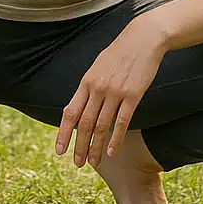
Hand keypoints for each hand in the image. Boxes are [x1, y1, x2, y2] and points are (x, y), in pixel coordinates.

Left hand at [55, 17, 165, 168]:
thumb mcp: (98, 66)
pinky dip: (115, 139)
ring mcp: (115, 92)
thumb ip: (90, 85)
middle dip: (79, 146)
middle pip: (84, 123)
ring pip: (101, 126)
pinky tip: (111, 152)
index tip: (59, 150)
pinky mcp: (132, 95)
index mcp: (87, 81)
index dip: (63, 133)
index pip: (70, 112)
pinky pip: (122, 121)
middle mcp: (98, 88)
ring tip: (93, 163)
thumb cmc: (120, 52)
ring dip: (96, 147)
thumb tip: (81, 104)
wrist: (143, 38)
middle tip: (77, 164)